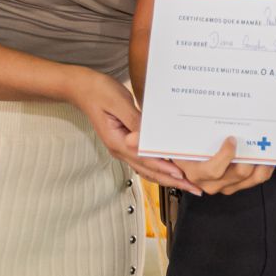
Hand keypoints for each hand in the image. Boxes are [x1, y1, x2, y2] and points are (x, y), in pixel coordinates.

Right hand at [65, 67, 200, 194]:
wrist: (81, 88)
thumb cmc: (99, 91)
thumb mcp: (119, 103)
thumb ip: (134, 121)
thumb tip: (147, 137)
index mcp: (117, 141)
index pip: (145, 159)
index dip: (164, 168)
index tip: (181, 176)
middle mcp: (119, 149)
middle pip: (149, 170)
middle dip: (172, 181)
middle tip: (193, 188)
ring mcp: (122, 147)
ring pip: (147, 168)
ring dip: (167, 177)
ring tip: (187, 182)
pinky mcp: (125, 142)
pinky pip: (144, 159)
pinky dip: (159, 166)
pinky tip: (171, 167)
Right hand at [174, 136, 274, 195]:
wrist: (183, 165)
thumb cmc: (185, 150)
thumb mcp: (184, 143)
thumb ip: (195, 136)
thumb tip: (218, 125)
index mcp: (196, 172)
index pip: (214, 170)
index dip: (226, 155)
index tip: (231, 139)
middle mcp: (211, 183)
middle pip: (239, 173)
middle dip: (251, 156)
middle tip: (257, 140)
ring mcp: (225, 186)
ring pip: (252, 179)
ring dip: (263, 163)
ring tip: (266, 147)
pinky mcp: (235, 186)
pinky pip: (255, 179)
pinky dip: (264, 168)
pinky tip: (267, 155)